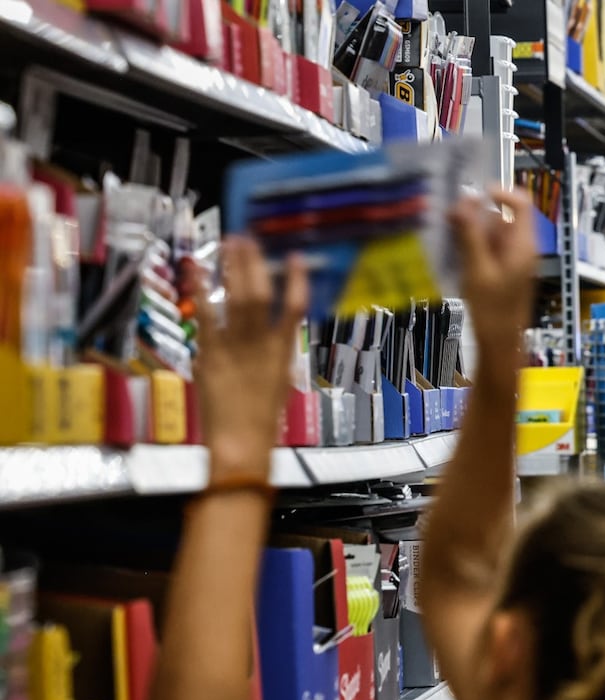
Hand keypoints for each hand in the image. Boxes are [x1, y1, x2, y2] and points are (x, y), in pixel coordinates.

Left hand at [188, 240, 307, 481]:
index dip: (297, 281)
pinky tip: (196, 269)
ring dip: (234, 269)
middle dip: (256, 265)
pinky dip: (201, 290)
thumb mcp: (275, 385)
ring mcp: (236, 348)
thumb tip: (251, 341)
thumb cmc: (261, 422)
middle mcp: (263, 345)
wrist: (242, 444)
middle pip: (262, 296)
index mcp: (284, 353)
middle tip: (248, 239)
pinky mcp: (212, 354)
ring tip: (230, 243)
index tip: (296, 258)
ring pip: (238, 299)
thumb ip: (266, 359)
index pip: (297, 309)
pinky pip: (207, 315)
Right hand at [451, 188, 539, 362]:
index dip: (500, 192)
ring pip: (493, 234)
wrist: (500, 342)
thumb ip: (470, 233)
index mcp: (523, 244)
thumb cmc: (492, 310)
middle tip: (452, 223)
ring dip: (472, 233)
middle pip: (502, 218)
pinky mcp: (505, 271)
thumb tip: (464, 200)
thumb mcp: (476, 268)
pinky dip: (475, 248)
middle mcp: (522, 248)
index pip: (521, 202)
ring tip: (452, 243)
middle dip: (477, 218)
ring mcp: (515, 260)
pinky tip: (460, 260)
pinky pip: (490, 249)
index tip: (473, 194)